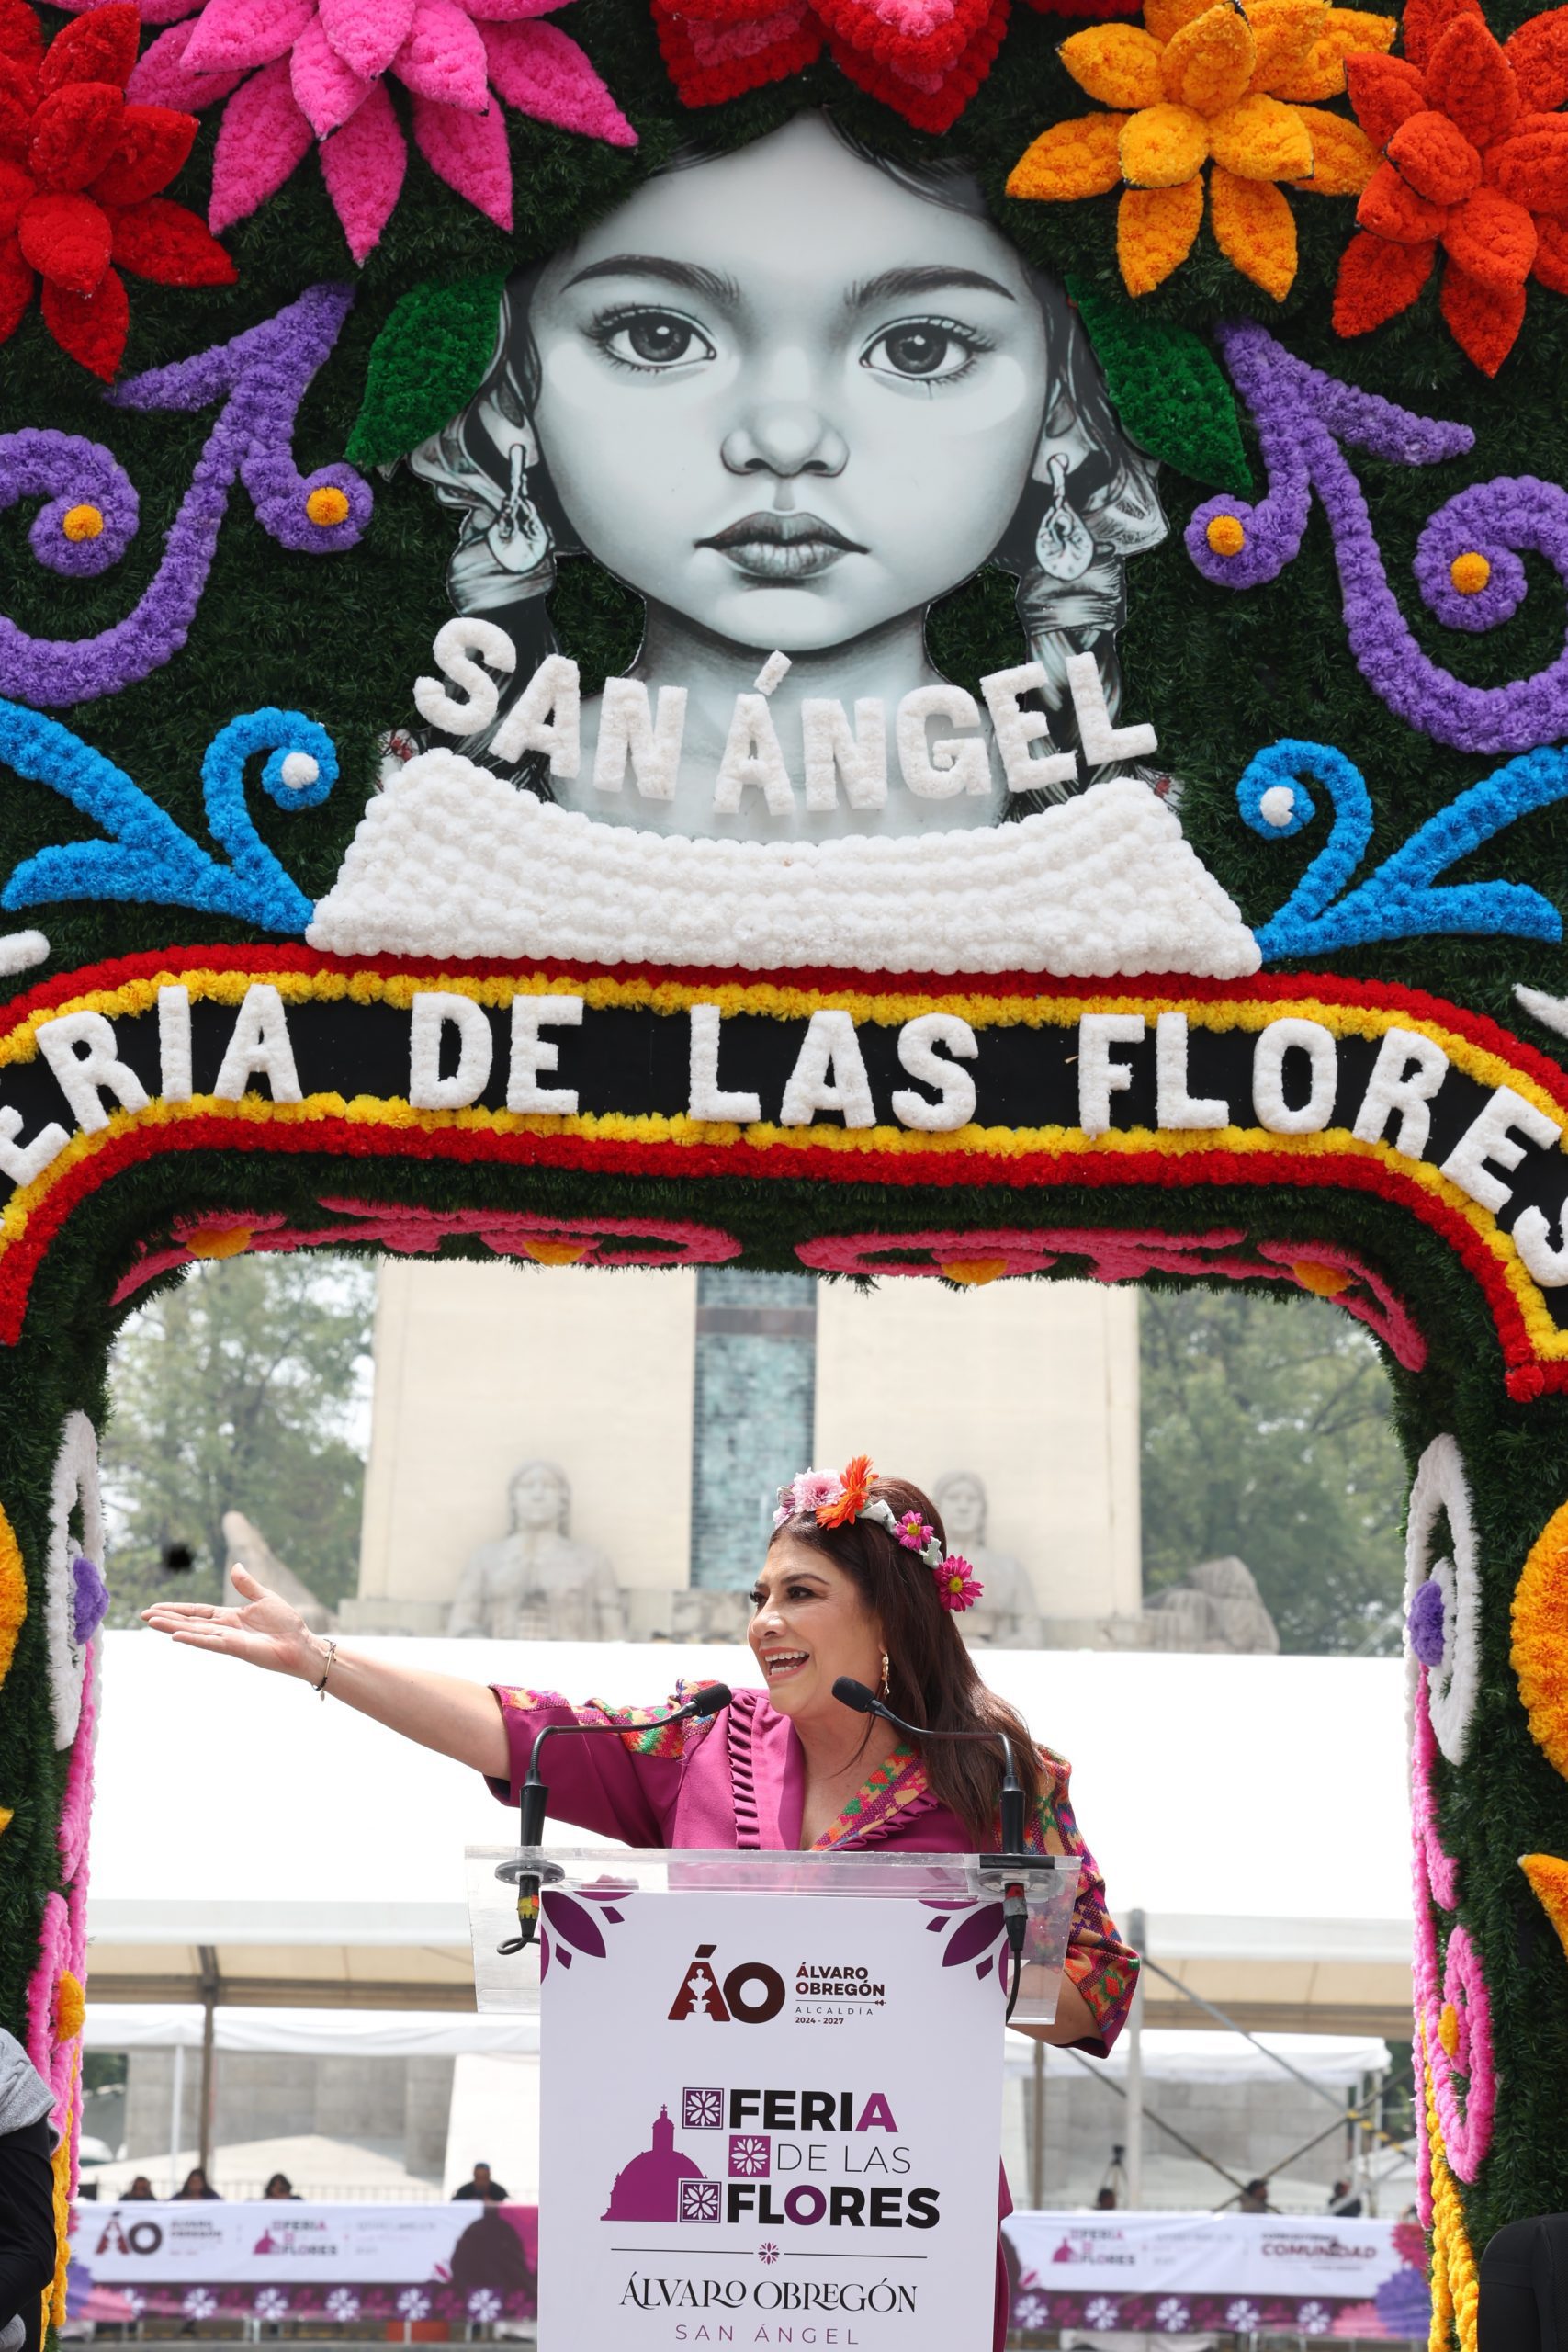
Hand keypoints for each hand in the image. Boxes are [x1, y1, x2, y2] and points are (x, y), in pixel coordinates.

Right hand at [141, 1563, 322, 1680]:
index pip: (197, 1612)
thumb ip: (247, 1585)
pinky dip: (193, 1638)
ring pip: (194, 1632)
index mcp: (229, 1617)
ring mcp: (227, 1639)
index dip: (177, 1609)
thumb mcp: (264, 1597)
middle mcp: (224, 1629)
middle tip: (143, 1616)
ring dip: (173, 1627)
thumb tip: (235, 1566)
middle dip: (167, 1618)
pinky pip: (210, 1642)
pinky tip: (176, 1636)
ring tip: (151, 1623)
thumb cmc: (286, 1624)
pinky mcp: (235, 1647)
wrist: (301, 1643)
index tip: (156, 1608)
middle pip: (190, 1622)